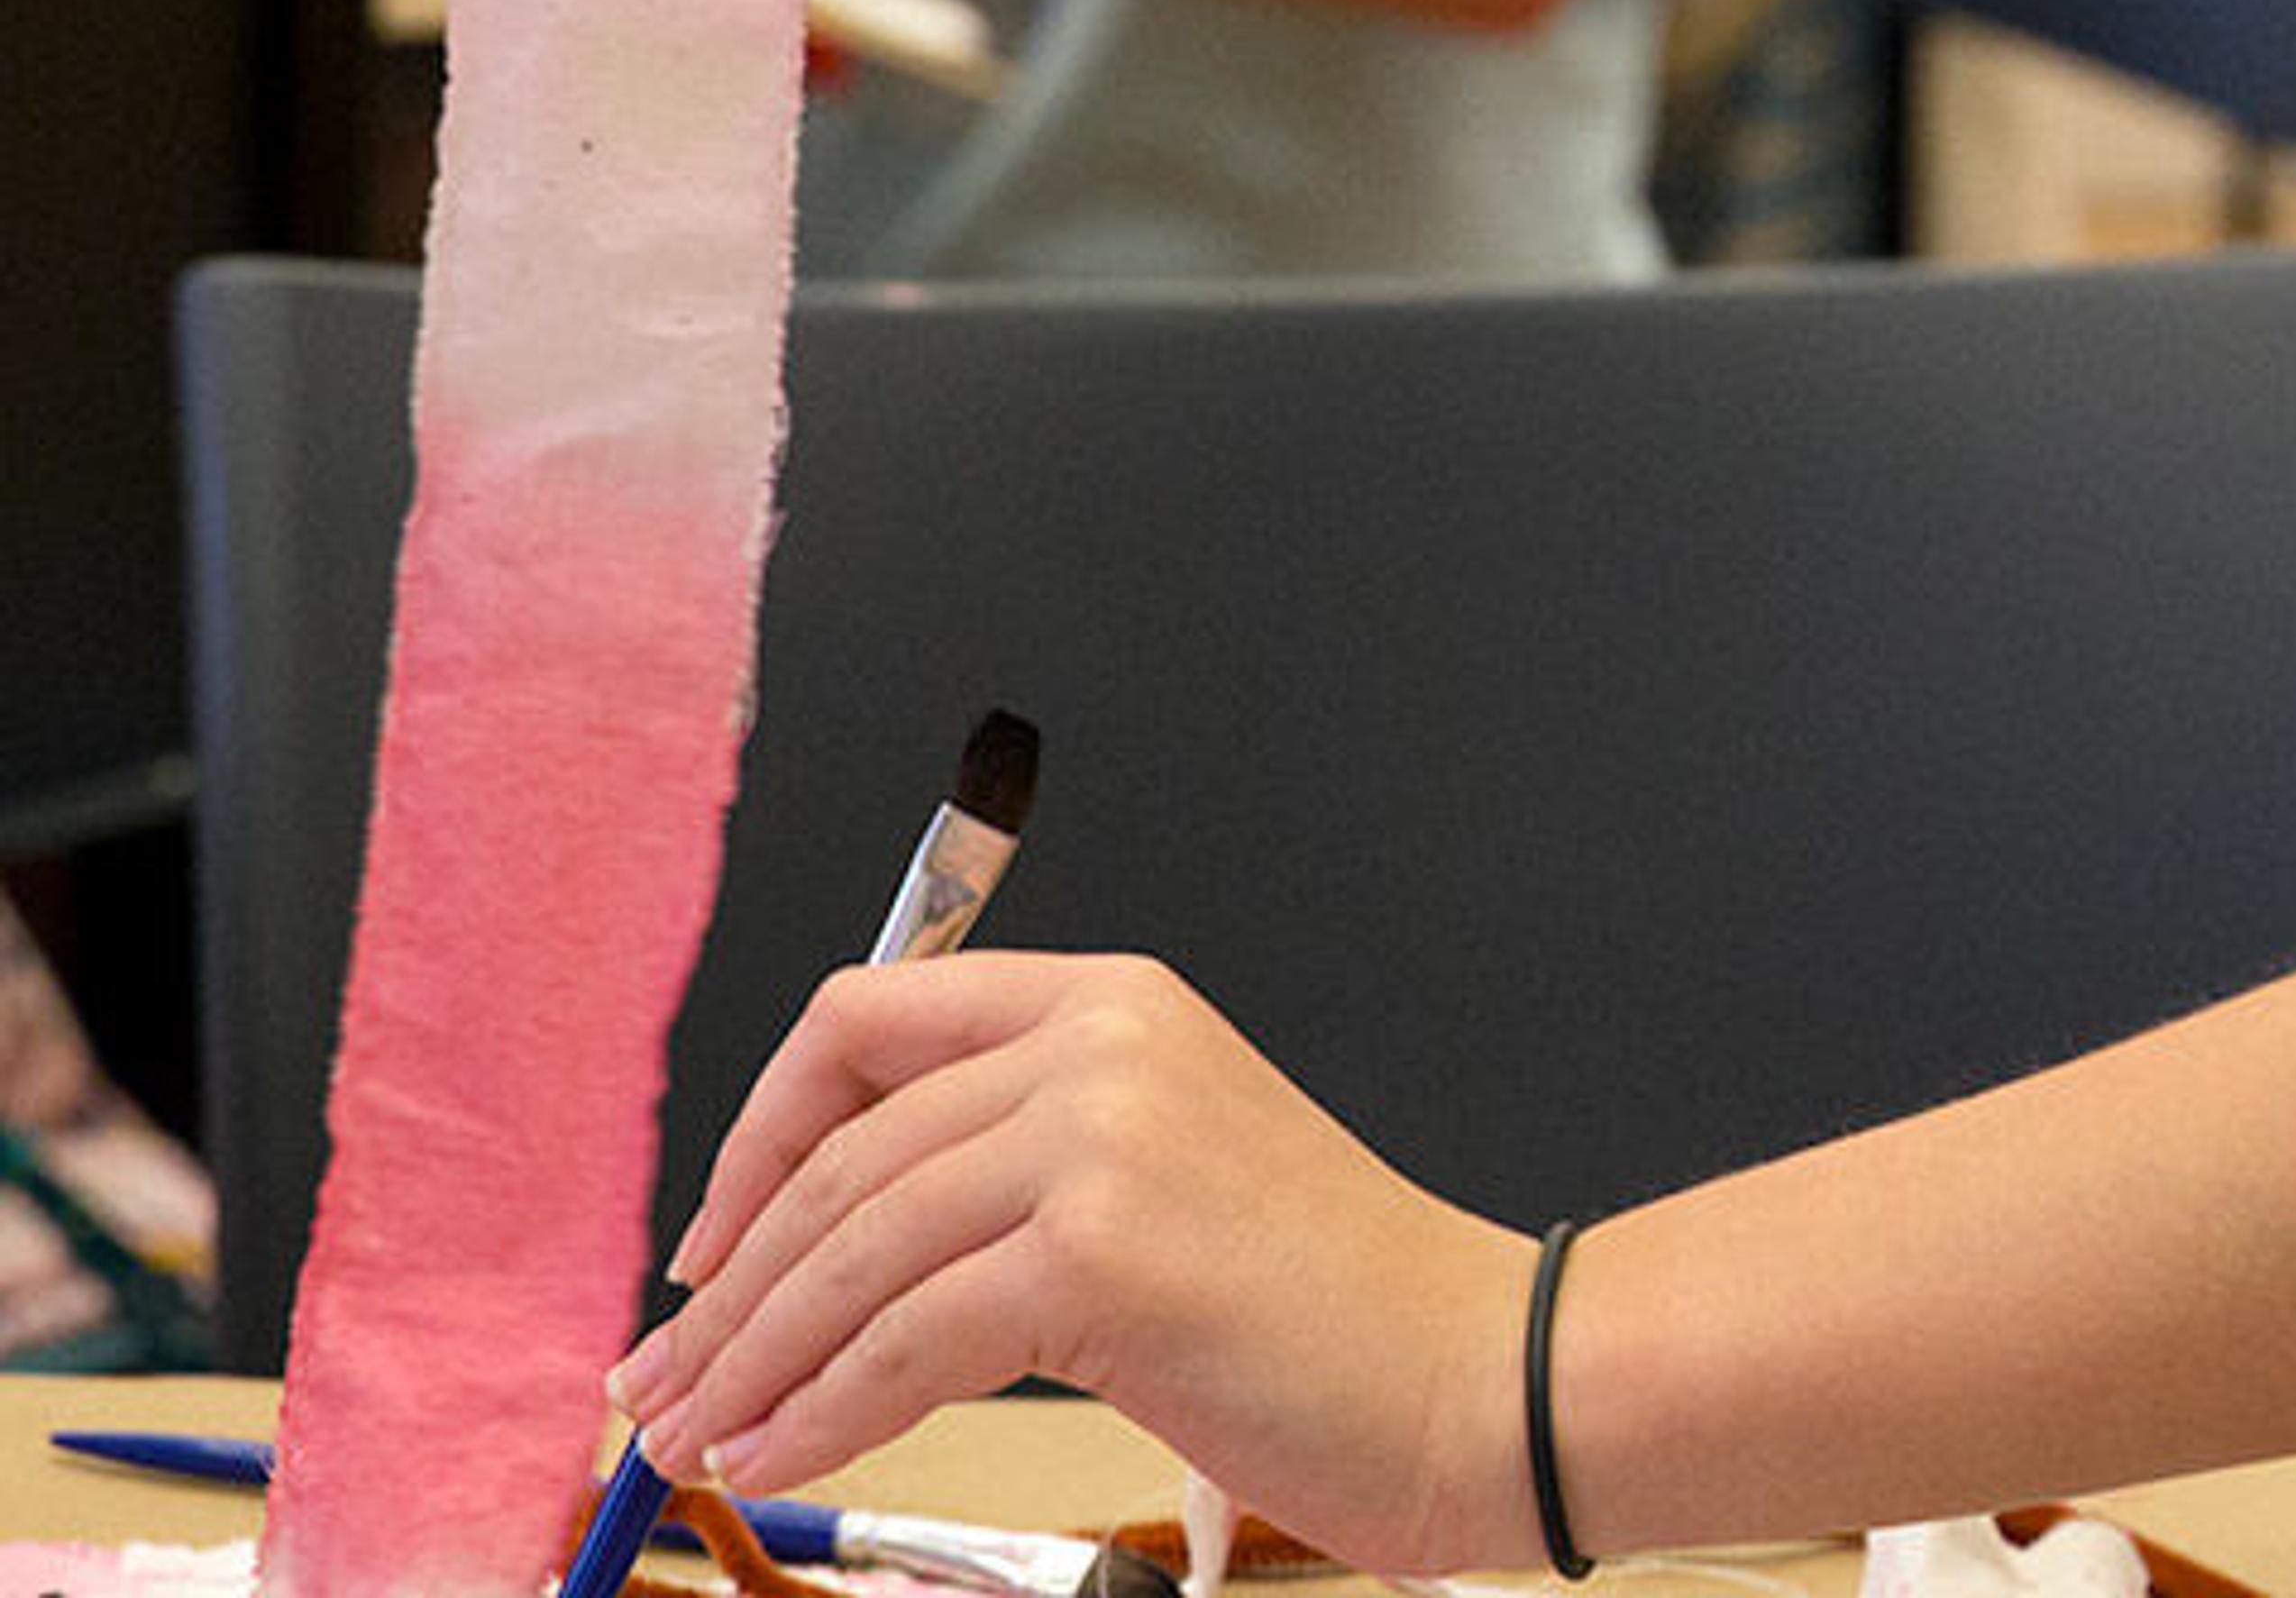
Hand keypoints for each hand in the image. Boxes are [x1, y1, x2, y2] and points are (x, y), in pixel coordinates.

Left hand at [610, 952, 1539, 1576]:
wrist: (1470, 1367)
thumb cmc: (1330, 1307)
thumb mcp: (1162, 1180)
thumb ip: (1021, 1174)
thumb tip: (835, 1264)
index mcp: (1110, 999)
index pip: (869, 1019)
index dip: (762, 1131)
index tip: (712, 1247)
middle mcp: (1098, 1039)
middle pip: (843, 1150)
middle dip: (728, 1285)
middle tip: (660, 1382)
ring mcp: (1100, 1135)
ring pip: (854, 1247)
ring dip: (751, 1362)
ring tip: (696, 1441)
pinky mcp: (1101, 1250)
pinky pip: (903, 1339)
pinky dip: (818, 1412)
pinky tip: (779, 1461)